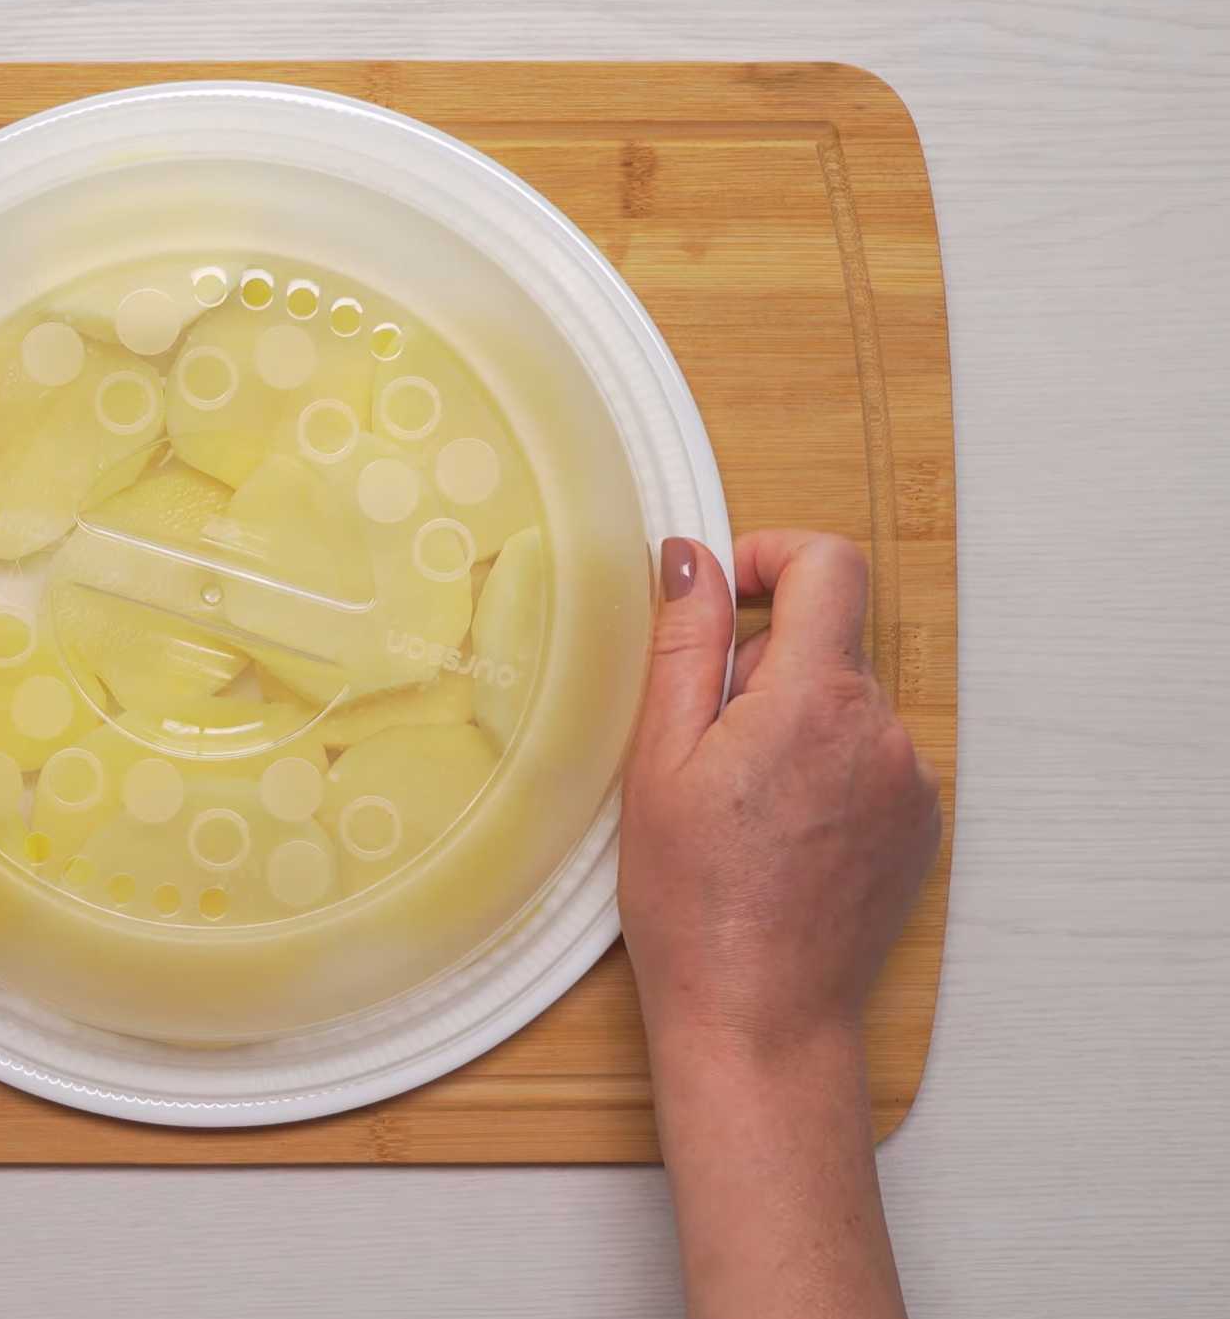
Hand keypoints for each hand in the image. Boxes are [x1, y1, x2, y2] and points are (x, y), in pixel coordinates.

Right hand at [620, 530, 938, 1318]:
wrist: (762, 1019)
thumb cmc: (693, 903)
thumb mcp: (658, 761)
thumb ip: (683, 645)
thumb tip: (691, 559)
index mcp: (815, 701)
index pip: (830, 566)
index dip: (773, 559)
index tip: (728, 593)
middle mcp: (884, 731)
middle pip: (825, 644)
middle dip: (758, 670)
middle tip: (699, 748)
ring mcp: (911, 782)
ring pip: (842, 706)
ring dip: (789, 725)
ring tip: (735, 808)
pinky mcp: (918, 825)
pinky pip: (866, 759)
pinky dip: (820, 772)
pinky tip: (774, 837)